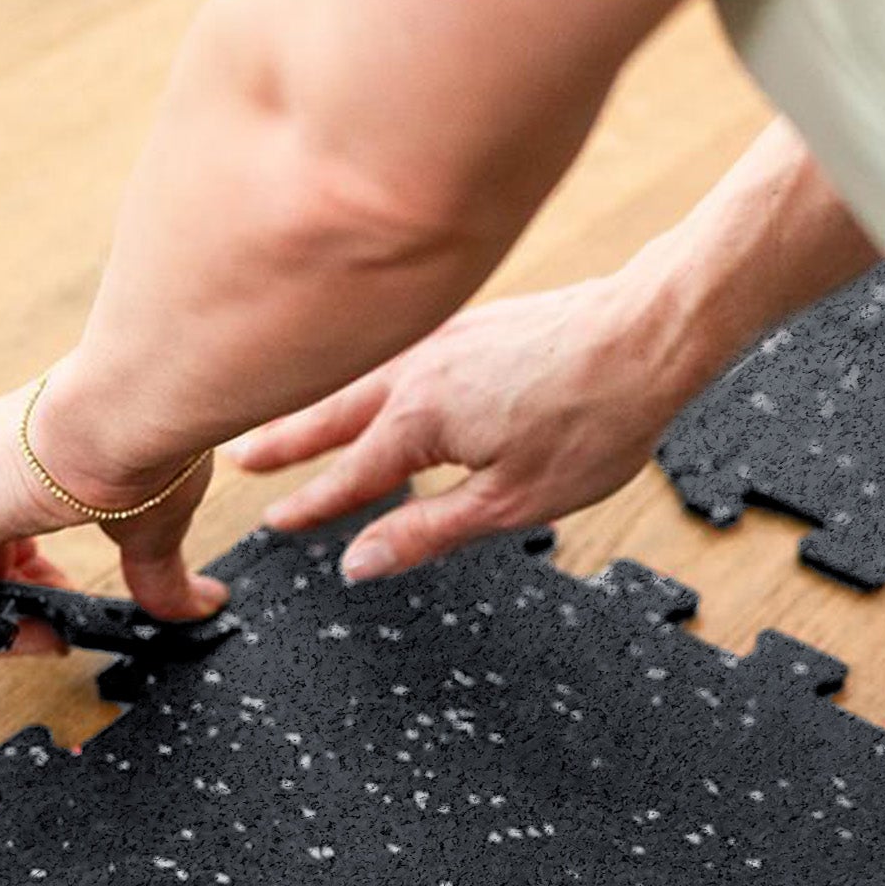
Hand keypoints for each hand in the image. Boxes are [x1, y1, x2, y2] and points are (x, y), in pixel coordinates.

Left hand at [0, 368, 228, 649]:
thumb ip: (158, 571)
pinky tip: (18, 633)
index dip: (30, 573)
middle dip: (16, 597)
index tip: (72, 596)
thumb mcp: (154, 523)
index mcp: (14, 451)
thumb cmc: (147, 440)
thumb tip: (200, 604)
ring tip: (44, 632)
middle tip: (60, 622)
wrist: (132, 410)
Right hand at [228, 275, 704, 579]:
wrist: (648, 336)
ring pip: (361, 379)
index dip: (309, 504)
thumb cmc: (594, 422)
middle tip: (235, 454)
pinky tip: (373, 380)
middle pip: (332, 414)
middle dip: (283, 439)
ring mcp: (444, 340)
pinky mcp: (473, 324)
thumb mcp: (512, 503)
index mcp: (420, 421)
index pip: (347, 475)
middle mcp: (418, 372)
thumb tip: (361, 561)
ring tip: (283, 418)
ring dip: (317, 401)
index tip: (272, 521)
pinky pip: (398, 354)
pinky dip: (367, 374)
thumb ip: (428, 531)